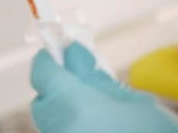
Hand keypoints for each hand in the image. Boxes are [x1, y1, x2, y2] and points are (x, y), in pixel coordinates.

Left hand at [31, 42, 177, 132]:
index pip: (42, 72)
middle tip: (86, 84)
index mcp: (73, 106)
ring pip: (51, 120)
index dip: (51, 59)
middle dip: (59, 87)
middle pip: (42, 99)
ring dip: (66, 109)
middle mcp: (59, 128)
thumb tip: (73, 54)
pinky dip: (73, 126)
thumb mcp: (135, 103)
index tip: (64, 51)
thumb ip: (97, 78)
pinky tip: (98, 127)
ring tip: (98, 111)